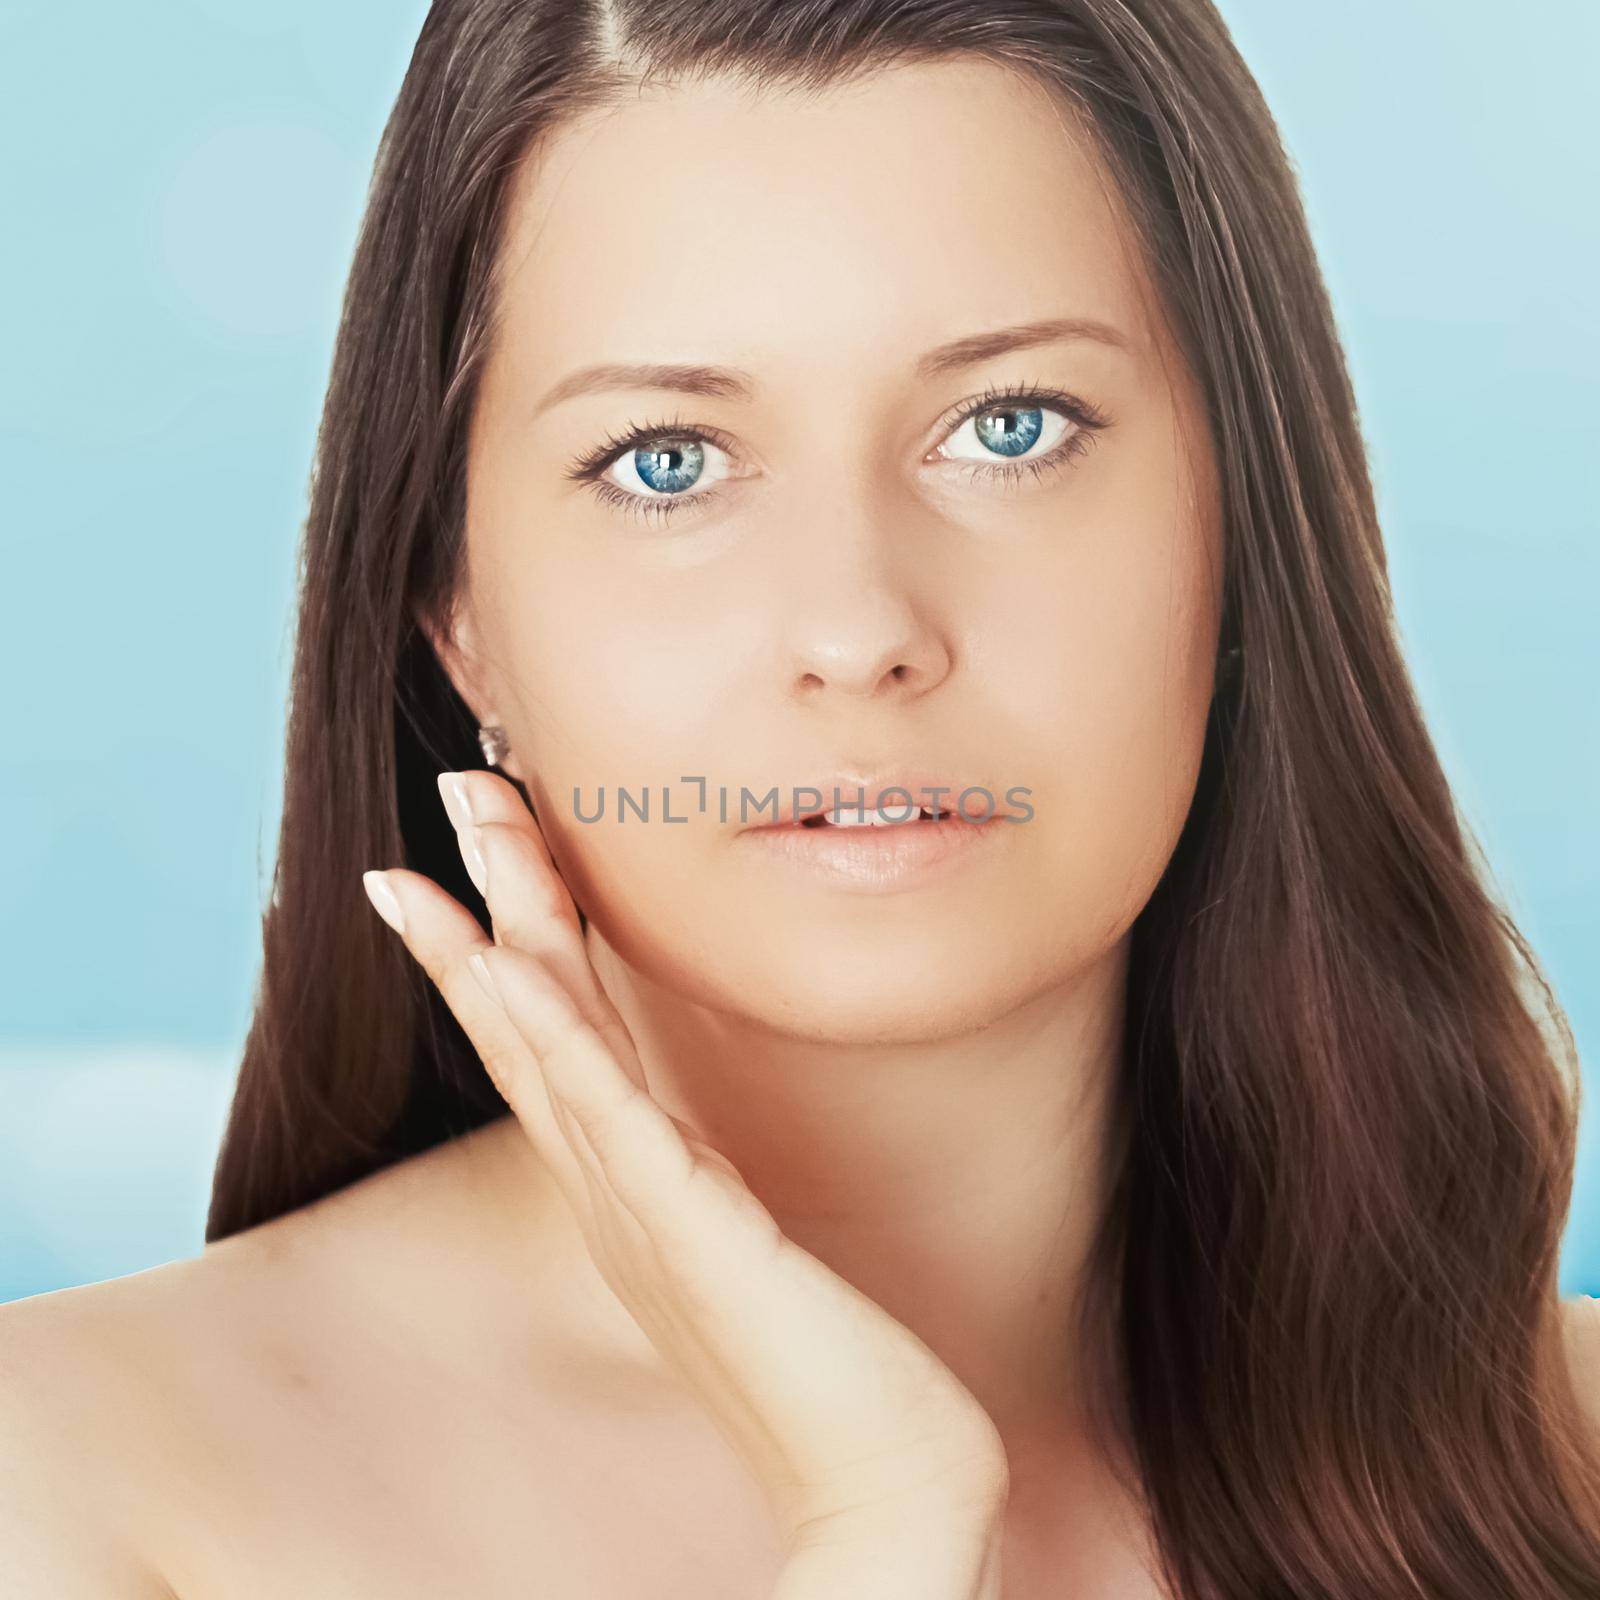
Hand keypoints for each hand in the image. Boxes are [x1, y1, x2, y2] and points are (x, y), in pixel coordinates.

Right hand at [360, 769, 1009, 1553]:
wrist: (884, 1480)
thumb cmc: (823, 1367)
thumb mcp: (744, 1245)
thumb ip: (706, 1183)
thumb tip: (689, 1136)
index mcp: (628, 1183)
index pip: (548, 1038)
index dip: (501, 941)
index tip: (473, 856)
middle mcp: (612, 1188)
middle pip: (528, 1017)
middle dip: (488, 899)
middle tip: (458, 787)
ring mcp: (639, 1206)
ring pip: (548, 1045)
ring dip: (493, 939)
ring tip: (447, 849)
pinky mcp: (689, 1225)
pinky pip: (606, 1110)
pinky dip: (547, 1031)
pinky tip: (506, 964)